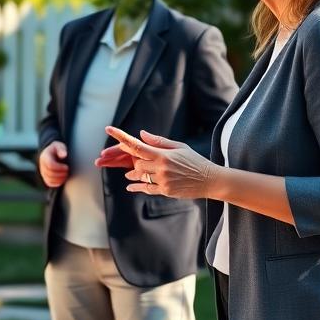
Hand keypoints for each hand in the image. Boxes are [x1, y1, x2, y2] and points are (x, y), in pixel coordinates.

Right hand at [39, 141, 68, 186]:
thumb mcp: (59, 146)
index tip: (66, 167)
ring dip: (60, 178)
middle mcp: (42, 165)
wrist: (52, 153)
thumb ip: (61, 149)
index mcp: (45, 156)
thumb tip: (64, 155)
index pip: (50, 165)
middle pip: (50, 173)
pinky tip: (63, 178)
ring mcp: (43, 172)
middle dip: (61, 173)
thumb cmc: (57, 150)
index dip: (60, 167)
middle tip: (67, 171)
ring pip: (50, 179)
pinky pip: (50, 183)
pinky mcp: (45, 177)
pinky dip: (57, 183)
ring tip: (66, 174)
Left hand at [97, 126, 212, 198]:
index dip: (121, 137)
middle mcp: (161, 168)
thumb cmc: (194, 160)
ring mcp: (163, 181)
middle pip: (136, 163)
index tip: (109, 129)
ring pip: (140, 176)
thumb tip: (142, 134)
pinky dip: (136, 187)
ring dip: (133, 174)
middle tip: (130, 159)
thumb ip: (158, 141)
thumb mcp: (179, 147)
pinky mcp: (166, 191)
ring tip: (129, 173)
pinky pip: (146, 189)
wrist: (210, 180)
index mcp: (163, 155)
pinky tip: (130, 186)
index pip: (137, 145)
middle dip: (133, 161)